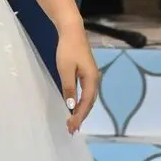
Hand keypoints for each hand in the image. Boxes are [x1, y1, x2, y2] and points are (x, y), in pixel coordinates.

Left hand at [55, 18, 99, 133]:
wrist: (72, 31)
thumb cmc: (68, 49)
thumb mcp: (65, 70)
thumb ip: (68, 88)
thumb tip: (71, 106)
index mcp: (92, 79)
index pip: (86, 103)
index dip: (79, 116)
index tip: (71, 127)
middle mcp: (95, 79)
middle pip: (90, 103)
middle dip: (81, 116)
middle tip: (71, 129)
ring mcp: (92, 76)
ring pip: (88, 98)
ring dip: (81, 110)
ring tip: (73, 122)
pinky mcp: (87, 73)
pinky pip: (86, 92)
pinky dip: (81, 102)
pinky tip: (75, 106)